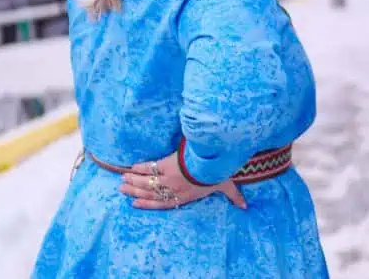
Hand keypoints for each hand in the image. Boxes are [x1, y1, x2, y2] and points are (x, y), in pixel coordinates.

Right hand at [119, 151, 247, 210]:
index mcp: (184, 196)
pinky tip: (132, 167)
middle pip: (150, 193)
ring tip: (122, 180)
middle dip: (135, 192)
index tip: (135, 204)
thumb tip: (245, 206)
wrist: (209, 162)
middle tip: (122, 190)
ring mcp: (167, 178)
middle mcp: (173, 189)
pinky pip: (150, 168)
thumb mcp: (226, 186)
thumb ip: (234, 196)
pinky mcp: (165, 164)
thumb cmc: (216, 175)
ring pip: (146, 182)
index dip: (148, 205)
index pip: (163, 203)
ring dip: (133, 181)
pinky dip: (140, 168)